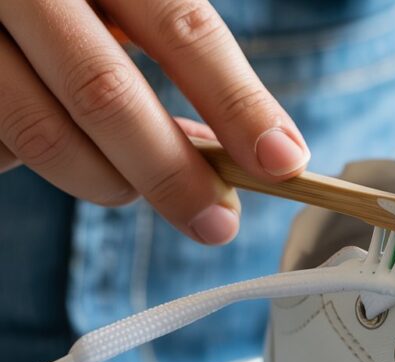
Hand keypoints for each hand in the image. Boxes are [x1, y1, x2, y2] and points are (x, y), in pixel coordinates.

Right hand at [0, 0, 309, 244]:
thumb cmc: (73, 1)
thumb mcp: (126, 0)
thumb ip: (175, 50)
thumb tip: (238, 145)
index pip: (183, 28)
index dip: (238, 102)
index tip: (283, 160)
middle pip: (106, 93)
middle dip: (173, 173)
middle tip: (217, 222)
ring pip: (43, 133)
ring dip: (107, 182)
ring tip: (131, 188)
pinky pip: (4, 147)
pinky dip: (52, 169)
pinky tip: (71, 156)